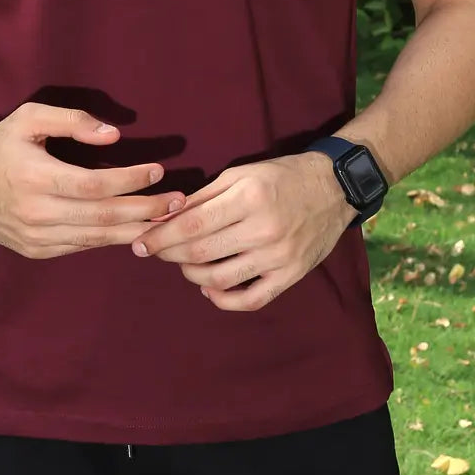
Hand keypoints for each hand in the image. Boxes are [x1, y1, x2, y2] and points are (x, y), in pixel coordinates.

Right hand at [0, 103, 185, 258]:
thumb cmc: (0, 143)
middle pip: (102, 217)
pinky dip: (110, 239)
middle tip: (178, 202)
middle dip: (145, 210)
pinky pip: (81, 246)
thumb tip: (114, 135)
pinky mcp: (35, 250)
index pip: (94, 185)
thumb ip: (73, 121)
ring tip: (167, 220)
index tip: (158, 170)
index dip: (130, 180)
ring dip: (135, 230)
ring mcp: (34, 237)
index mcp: (35, 177)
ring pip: (95, 237)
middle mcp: (35, 212)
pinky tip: (134, 231)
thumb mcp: (30, 116)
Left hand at [131, 152, 354, 310]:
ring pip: (220, 280)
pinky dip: (224, 300)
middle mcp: (263, 229)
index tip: (140, 243)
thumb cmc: (282, 176)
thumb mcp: (241, 174)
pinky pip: (251, 300)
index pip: (192, 226)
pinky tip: (210, 289)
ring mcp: (278, 256)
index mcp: (248, 198)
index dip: (160, 237)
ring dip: (192, 276)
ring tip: (184, 264)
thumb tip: (166, 214)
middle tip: (155, 252)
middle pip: (201, 254)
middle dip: (169, 255)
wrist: (334, 188)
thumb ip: (204, 196)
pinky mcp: (291, 275)